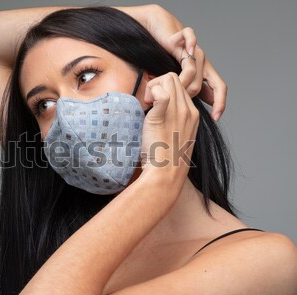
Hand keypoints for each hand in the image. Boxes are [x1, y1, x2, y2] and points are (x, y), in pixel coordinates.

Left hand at [140, 72, 198, 193]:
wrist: (165, 174)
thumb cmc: (165, 159)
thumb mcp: (175, 136)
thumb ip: (171, 120)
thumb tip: (157, 110)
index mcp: (192, 115)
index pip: (181, 86)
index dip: (164, 89)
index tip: (154, 105)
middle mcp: (188, 110)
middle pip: (174, 78)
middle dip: (158, 83)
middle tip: (148, 102)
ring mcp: (177, 112)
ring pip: (168, 79)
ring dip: (153, 86)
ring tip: (147, 104)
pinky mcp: (162, 116)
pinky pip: (160, 93)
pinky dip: (150, 93)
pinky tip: (146, 105)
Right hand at [141, 5, 226, 121]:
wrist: (157, 37)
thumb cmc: (163, 63)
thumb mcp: (175, 86)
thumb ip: (183, 96)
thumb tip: (186, 113)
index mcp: (203, 74)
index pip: (218, 90)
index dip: (220, 103)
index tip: (215, 118)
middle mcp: (202, 62)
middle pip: (203, 82)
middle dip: (190, 94)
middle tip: (176, 100)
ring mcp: (194, 50)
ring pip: (196, 66)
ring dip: (183, 79)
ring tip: (172, 85)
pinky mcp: (183, 37)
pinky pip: (191, 37)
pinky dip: (191, 43)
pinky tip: (188, 51)